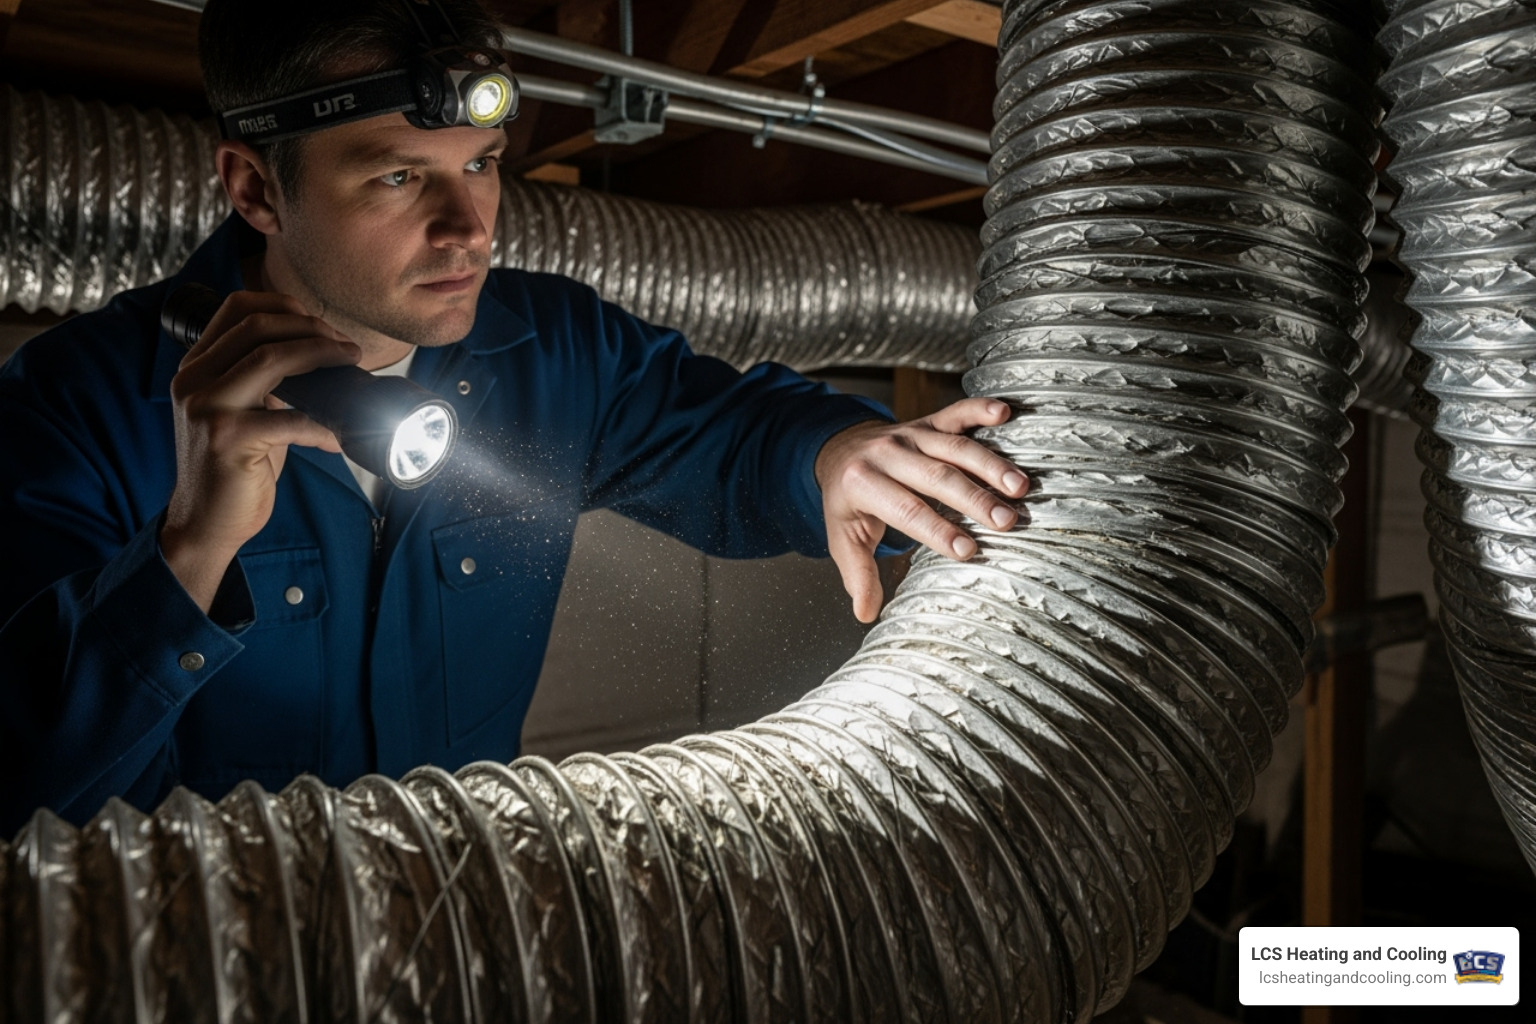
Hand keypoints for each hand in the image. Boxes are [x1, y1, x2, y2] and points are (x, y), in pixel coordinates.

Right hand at [161, 291, 360, 610]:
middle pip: (257, 326)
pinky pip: (289, 419)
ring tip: (349, 369)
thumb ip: (266, 380)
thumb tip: (321, 353)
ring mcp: (206, 407)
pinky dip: (322, 425)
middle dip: (312, 330)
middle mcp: (193, 379)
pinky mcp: (227, 439)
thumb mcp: (243, 411)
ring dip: (321, 358)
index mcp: (196, 366)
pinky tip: (336, 437)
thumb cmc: (233, 466)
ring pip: (270, 359)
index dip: (287, 307)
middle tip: (347, 349)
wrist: (204, 521)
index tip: (324, 327)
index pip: (237, 307)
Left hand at [815, 397, 1026, 622]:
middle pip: (937, 476)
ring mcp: (911, 434)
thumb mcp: (844, 537)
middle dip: (974, 499)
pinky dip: (979, 410)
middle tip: (1007, 522)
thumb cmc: (847, 501)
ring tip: (1020, 488)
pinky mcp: (928, 422)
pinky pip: (956, 413)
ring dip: (990, 465)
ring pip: (954, 448)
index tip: (968, 550)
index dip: (937, 529)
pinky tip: (1004, 413)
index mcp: (864, 483)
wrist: (839, 450)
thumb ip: (858, 574)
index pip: (907, 509)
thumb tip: (866, 614)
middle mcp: (888, 453)